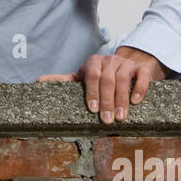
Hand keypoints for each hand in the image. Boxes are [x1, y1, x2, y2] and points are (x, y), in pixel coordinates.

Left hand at [37, 46, 167, 121]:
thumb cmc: (102, 75)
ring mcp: (126, 63)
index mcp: (93, 63)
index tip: (92, 109)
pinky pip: (142, 76)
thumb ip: (64, 80)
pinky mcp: (142, 68)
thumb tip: (38, 81)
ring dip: (121, 99)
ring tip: (120, 117)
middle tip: (106, 120)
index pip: (91, 76)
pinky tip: (135, 101)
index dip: (91, 92)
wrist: (130, 64)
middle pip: (107, 80)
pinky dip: (139, 89)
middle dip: (106, 102)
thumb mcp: (83, 76)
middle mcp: (110, 60)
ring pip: (123, 79)